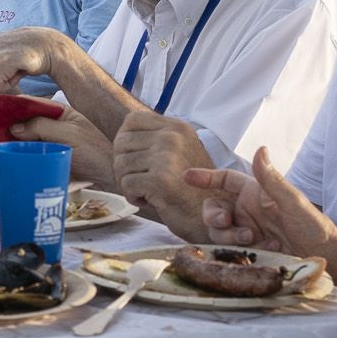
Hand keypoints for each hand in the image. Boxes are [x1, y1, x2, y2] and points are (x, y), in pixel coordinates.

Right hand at [9, 110, 116, 185]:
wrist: (111, 178)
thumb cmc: (95, 152)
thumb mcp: (69, 134)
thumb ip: (42, 127)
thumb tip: (14, 127)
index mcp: (60, 113)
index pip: (32, 104)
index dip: (13, 105)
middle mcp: (53, 126)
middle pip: (25, 121)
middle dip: (7, 123)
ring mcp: (50, 143)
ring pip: (24, 139)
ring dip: (9, 140)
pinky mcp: (48, 160)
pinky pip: (29, 155)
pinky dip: (17, 155)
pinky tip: (4, 157)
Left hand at [113, 110, 215, 235]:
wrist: (216, 217)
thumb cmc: (192, 188)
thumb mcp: (178, 152)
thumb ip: (156, 139)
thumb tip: (120, 136)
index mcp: (177, 127)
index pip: (132, 120)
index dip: (126, 141)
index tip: (136, 160)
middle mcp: (172, 137)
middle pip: (122, 142)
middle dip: (124, 165)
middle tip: (140, 181)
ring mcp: (167, 156)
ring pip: (120, 164)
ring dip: (127, 182)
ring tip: (146, 191)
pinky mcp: (161, 179)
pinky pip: (126, 183)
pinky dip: (132, 196)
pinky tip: (148, 200)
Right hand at [185, 146, 336, 258]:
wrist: (324, 259)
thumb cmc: (313, 226)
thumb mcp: (292, 201)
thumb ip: (271, 178)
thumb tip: (260, 148)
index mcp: (255, 193)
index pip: (224, 179)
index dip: (205, 177)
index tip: (187, 177)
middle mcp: (247, 211)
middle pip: (215, 208)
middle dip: (213, 215)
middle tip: (224, 223)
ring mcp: (246, 231)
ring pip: (218, 230)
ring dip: (228, 235)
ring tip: (251, 239)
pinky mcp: (248, 251)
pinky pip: (229, 249)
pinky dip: (237, 249)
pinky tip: (258, 250)